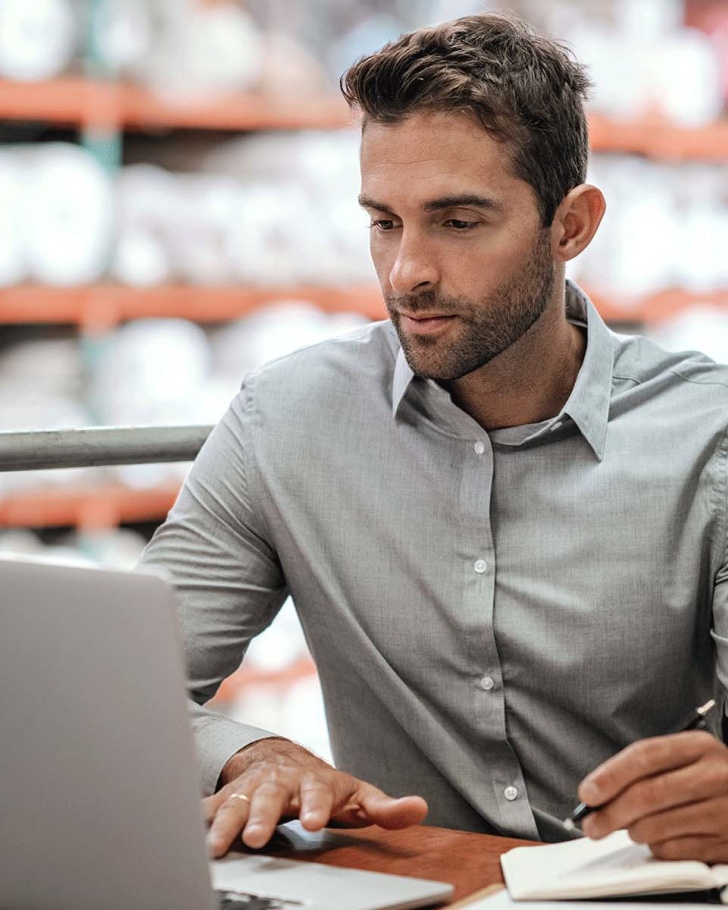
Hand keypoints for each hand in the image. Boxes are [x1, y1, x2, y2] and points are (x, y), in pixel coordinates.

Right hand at [204, 737, 427, 856]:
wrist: (280, 761)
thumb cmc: (323, 786)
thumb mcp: (356, 796)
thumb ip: (385, 807)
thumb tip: (419, 809)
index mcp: (312, 783)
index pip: (316, 792)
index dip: (314, 805)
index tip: (312, 822)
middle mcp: (278, 783)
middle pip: (268, 797)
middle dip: (259, 816)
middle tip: (253, 838)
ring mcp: (249, 789)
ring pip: (233, 803)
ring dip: (223, 823)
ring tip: (214, 848)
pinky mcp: (226, 798)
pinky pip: (208, 807)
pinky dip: (195, 818)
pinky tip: (184, 834)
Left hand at [577, 730, 727, 860]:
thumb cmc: (711, 776)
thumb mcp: (685, 758)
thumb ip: (646, 770)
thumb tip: (600, 795)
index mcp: (699, 746)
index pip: (645, 756)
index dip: (610, 776)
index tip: (588, 793)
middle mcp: (715, 775)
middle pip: (647, 794)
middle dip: (610, 813)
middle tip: (592, 824)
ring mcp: (724, 811)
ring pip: (657, 826)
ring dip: (633, 832)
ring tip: (631, 828)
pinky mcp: (726, 844)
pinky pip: (674, 851)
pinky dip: (657, 848)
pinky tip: (660, 838)